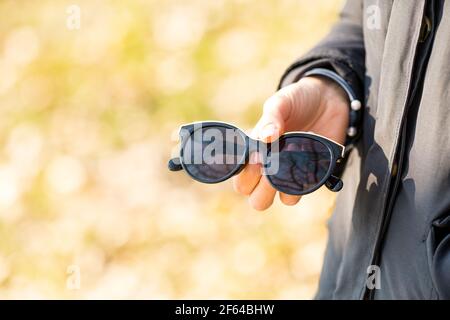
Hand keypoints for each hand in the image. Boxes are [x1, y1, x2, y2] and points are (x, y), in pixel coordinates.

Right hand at [233, 76, 348, 209]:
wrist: (330, 99)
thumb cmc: (299, 100)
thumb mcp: (281, 102)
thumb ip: (271, 118)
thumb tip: (266, 138)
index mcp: (254, 151)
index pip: (240, 179)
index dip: (246, 174)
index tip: (258, 156)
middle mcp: (268, 168)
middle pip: (255, 198)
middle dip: (262, 188)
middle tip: (273, 164)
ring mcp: (288, 175)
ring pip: (277, 201)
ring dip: (282, 186)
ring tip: (292, 161)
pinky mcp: (308, 177)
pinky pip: (298, 193)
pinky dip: (302, 181)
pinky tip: (309, 159)